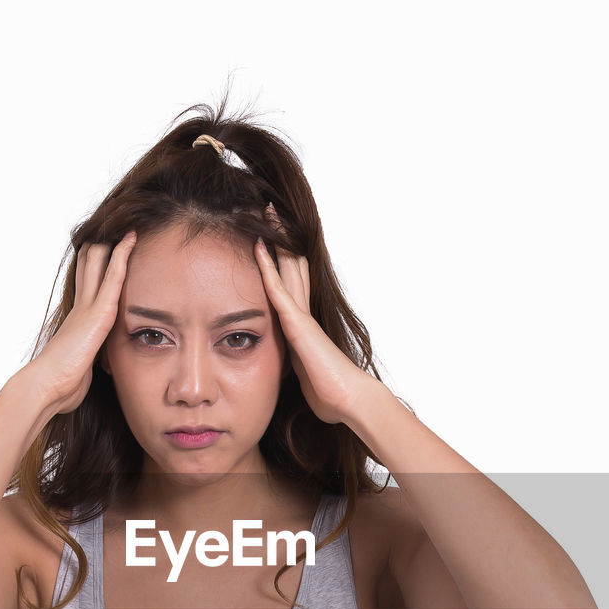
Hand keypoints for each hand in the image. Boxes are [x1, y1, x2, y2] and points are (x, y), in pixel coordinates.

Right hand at [29, 232, 137, 414]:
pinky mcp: (98, 313)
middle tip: (119, 225)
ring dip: (114, 240)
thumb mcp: (80, 369)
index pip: (86, 280)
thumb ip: (88, 362)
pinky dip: (123, 255)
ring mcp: (88, 307)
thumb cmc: (60, 384)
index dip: (96, 260)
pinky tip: (132, 238)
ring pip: (98, 260)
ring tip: (130, 223)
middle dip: (103, 243)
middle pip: (88, 261)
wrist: (46, 386)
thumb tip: (89, 372)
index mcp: (77, 319)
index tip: (110, 245)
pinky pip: (113, 276)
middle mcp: (80, 306)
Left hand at [254, 206, 369, 425]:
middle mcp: (304, 313)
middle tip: (271, 208)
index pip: (292, 283)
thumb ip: (294, 365)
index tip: (272, 236)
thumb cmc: (329, 394)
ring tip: (266, 211)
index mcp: (304, 324)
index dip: (283, 258)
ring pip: (288, 268)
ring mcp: (302, 316)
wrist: (348, 400)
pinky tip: (259, 247)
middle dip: (282, 237)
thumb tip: (289, 372)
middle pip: (293, 265)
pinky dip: (268, 267)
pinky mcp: (298, 324)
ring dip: (277, 240)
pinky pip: (279, 290)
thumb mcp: (303, 375)